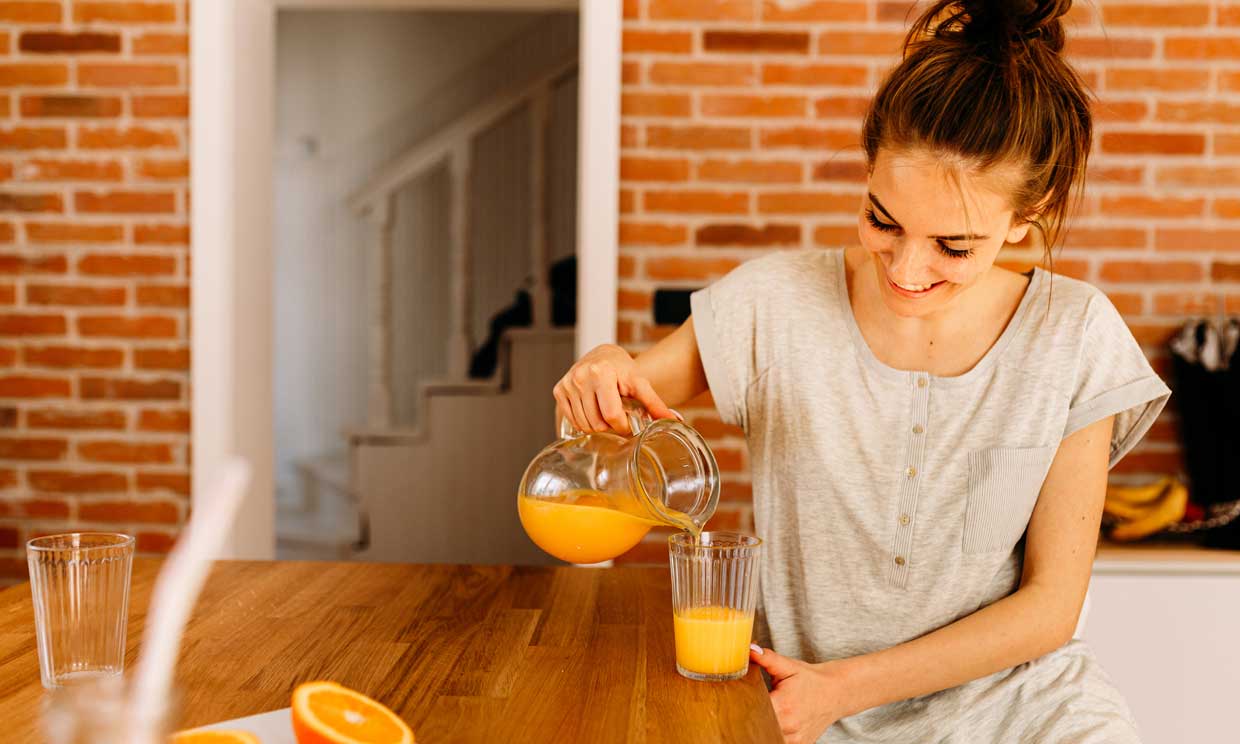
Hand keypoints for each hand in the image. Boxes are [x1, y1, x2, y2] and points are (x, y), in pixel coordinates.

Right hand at [553, 344, 674, 433]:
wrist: (603, 355)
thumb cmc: (622, 369)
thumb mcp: (639, 383)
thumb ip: (655, 403)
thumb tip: (674, 421)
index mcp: (601, 373)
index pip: (611, 415)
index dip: (622, 427)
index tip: (629, 425)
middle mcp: (581, 377)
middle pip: (597, 423)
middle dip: (610, 427)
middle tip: (618, 418)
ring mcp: (568, 384)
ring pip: (583, 425)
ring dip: (597, 427)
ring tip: (606, 413)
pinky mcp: (559, 390)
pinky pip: (572, 420)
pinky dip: (584, 423)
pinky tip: (593, 412)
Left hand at [750, 645, 851, 743]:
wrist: (836, 693)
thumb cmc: (811, 679)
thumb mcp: (789, 666)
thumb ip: (767, 658)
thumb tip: (749, 649)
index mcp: (784, 706)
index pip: (752, 711)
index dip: (743, 705)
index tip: (738, 698)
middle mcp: (789, 727)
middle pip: (757, 726)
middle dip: (751, 717)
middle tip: (748, 706)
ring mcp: (795, 739)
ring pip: (767, 737)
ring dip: (762, 727)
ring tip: (761, 714)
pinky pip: (779, 742)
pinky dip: (773, 734)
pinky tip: (772, 723)